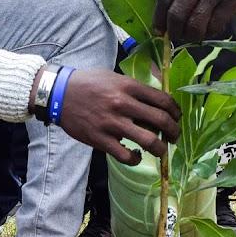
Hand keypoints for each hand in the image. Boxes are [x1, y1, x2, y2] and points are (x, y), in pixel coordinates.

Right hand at [57, 68, 180, 163]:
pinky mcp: (101, 140)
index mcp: (128, 86)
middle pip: (161, 120)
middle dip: (174, 131)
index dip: (176, 111)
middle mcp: (123, 104)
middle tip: (174, 136)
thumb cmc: (87, 83)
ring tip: (160, 150)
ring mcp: (112, 123)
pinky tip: (135, 155)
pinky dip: (135, 159)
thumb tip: (155, 100)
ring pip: (148, 141)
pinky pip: (126, 156)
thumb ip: (133, 88)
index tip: (177, 117)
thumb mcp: (113, 76)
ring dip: (160, 148)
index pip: (163, 100)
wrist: (58, 93)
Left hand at [155, 0, 235, 42]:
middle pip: (177, 14)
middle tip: (176, 36)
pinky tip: (209, 30)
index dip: (159, 19)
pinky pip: (215, 24)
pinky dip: (210, 32)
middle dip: (174, 31)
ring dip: (191, 35)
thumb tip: (169, 6)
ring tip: (193, 36)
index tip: (159, 30)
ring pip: (195, 23)